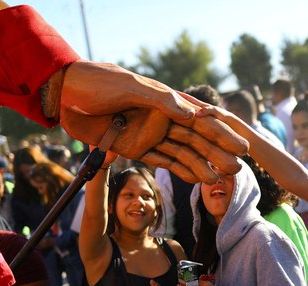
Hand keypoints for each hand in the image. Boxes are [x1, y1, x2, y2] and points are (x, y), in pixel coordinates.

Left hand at [60, 61, 247, 182]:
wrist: (65, 95)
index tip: (242, 146)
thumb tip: (192, 114)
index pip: (200, 119)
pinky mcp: (134, 147)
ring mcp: (148, 134)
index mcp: (165, 101)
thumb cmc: (97, 83)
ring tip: (219, 180)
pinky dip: (179, 170)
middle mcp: (161, 118)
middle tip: (237, 169)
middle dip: (217, 154)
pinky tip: (196, 179)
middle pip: (195, 139)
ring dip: (200, 166)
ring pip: (182, 153)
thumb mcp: (129, 86)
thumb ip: (160, 100)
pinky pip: (161, 161)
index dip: (222, 133)